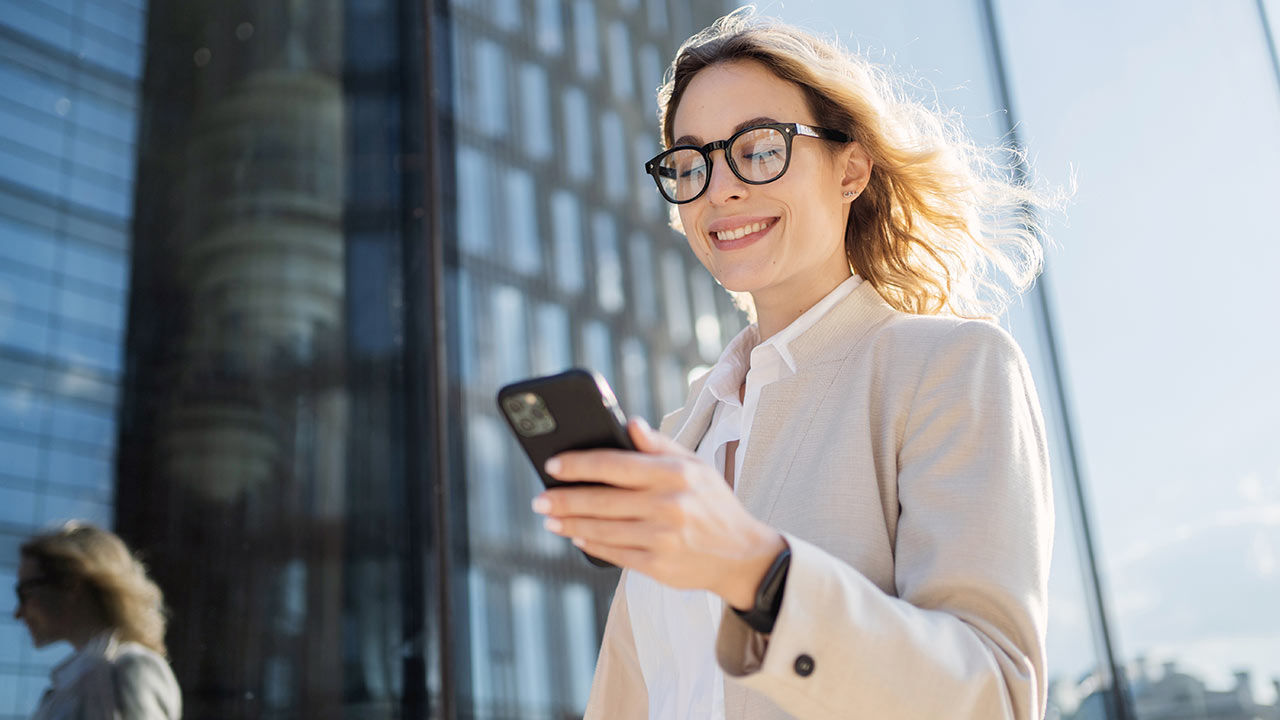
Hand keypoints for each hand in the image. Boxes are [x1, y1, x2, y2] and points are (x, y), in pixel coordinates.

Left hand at [532, 418, 786, 609]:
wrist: (743, 555)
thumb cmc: (714, 505)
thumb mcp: (697, 467)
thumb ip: (661, 445)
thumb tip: (629, 422)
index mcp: (677, 475)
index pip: (616, 464)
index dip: (580, 464)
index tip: (552, 464)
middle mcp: (670, 506)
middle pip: (602, 500)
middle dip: (564, 499)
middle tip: (539, 498)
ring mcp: (664, 539)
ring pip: (603, 530)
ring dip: (570, 524)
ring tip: (550, 518)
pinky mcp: (659, 566)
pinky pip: (615, 554)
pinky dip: (591, 545)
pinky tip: (576, 537)